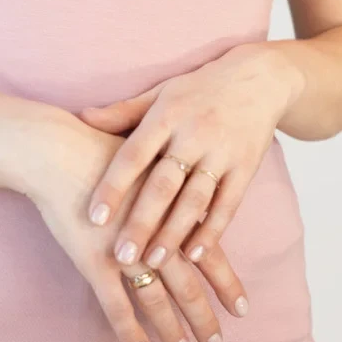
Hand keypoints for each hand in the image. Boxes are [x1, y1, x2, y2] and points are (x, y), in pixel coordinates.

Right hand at [26, 114, 234, 341]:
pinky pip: (116, 306)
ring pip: (156, 300)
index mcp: (171, 208)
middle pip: (187, 284)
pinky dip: (129, 330)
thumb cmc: (98, 146)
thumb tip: (192, 195)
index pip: (208, 252)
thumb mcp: (150, 160)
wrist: (56, 149)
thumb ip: (170, 181)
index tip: (242, 308)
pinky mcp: (95, 262)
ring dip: (171, 329)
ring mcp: (125, 251)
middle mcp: (154, 234)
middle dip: (203, 316)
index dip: (226, 282)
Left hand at [76, 44, 303, 277]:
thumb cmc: (199, 89)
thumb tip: (83, 117)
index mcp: (166, 115)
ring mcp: (221, 152)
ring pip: (194, 200)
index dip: (113, 186)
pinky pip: (228, 204)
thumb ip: (124, 112)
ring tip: (153, 262)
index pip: (134, 154)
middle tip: (122, 256)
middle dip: (141, 222)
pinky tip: (194, 253)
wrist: (259, 78)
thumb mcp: (160, 93)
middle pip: (163, 184)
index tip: (94, 217)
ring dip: (173, 233)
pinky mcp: (245, 168)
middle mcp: (193, 134)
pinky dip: (211, 231)